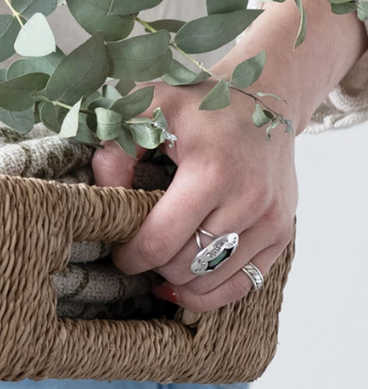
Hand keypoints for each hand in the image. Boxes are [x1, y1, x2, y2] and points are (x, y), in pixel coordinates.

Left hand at [93, 0, 366, 312]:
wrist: (265, 96)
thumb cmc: (198, 102)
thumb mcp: (146, 108)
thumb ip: (116, 150)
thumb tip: (104, 195)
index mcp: (211, 173)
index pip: (160, 242)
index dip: (130, 256)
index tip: (116, 250)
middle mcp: (248, 202)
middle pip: (184, 266)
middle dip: (152, 265)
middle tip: (136, 249)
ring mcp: (271, 221)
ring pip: (212, 281)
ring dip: (179, 279)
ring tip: (160, 259)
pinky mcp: (283, 233)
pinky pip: (245, 284)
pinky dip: (212, 292)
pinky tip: (185, 282)